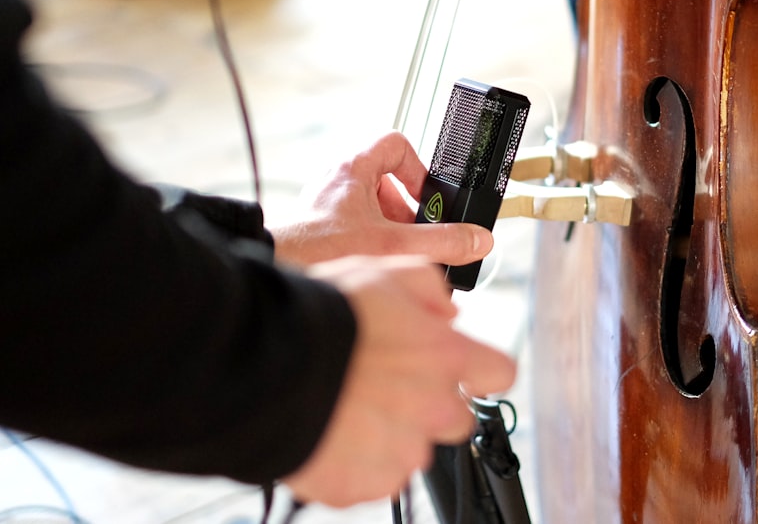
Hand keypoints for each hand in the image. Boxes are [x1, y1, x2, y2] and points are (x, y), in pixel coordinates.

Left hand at [270, 131, 492, 267]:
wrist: (278, 272)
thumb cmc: (319, 250)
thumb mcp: (393, 245)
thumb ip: (440, 242)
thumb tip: (476, 241)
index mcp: (353, 169)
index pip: (395, 145)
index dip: (418, 168)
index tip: (427, 197)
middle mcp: (338, 182)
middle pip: (388, 182)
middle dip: (407, 212)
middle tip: (416, 234)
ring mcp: (326, 205)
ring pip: (372, 208)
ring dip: (391, 231)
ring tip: (395, 255)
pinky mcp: (319, 228)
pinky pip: (355, 228)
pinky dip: (371, 244)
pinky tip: (375, 267)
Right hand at [280, 255, 515, 506]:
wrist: (259, 364)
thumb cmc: (321, 316)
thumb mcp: (380, 271)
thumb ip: (427, 289)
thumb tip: (447, 314)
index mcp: (445, 358)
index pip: (499, 374)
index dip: (480, 367)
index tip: (461, 366)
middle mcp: (431, 411)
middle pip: (456, 419)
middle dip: (429, 402)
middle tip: (386, 382)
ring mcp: (396, 454)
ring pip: (411, 450)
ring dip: (390, 432)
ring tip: (347, 403)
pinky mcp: (359, 485)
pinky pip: (371, 478)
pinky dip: (355, 461)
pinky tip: (331, 428)